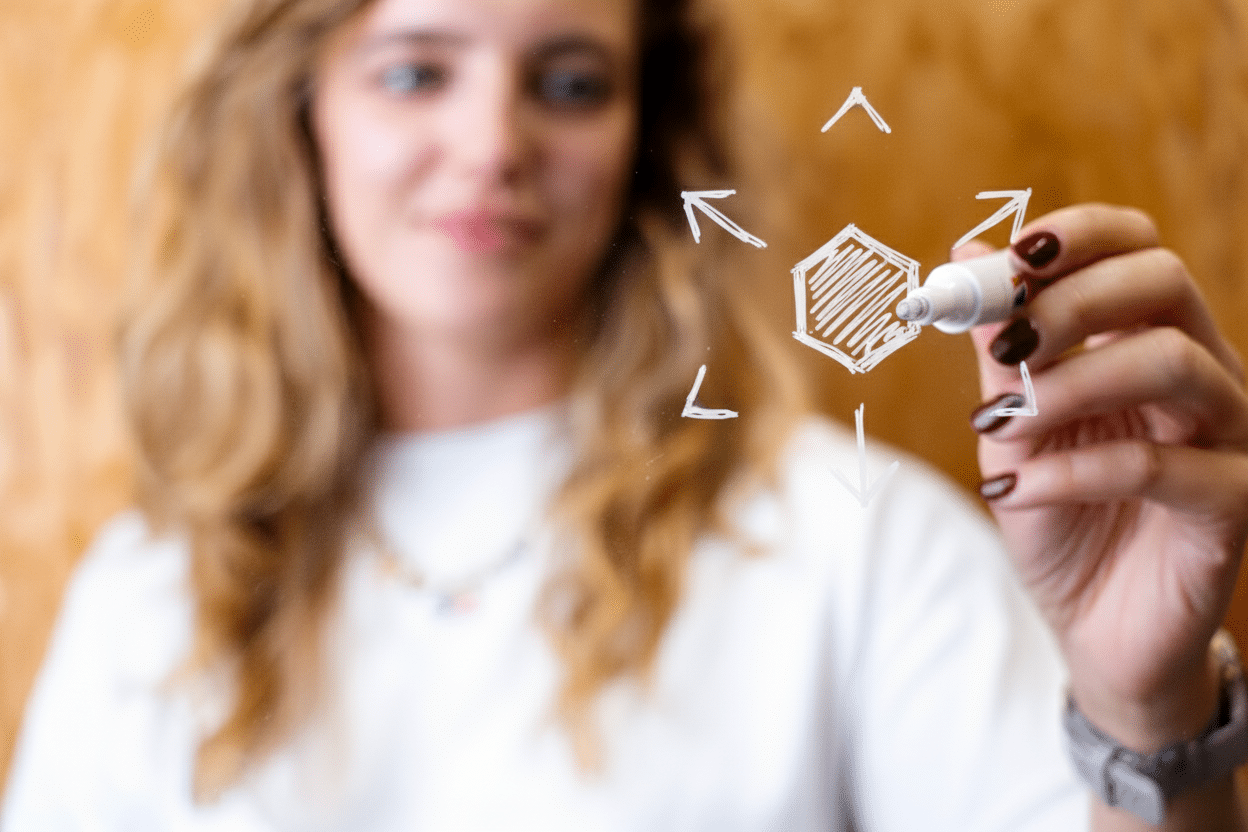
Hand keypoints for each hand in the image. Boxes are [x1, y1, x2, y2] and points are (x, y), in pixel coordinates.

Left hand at [966, 204, 1247, 749]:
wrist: (1092, 628)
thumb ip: (998, 349)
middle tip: (1005, 342)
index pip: (1137, 248)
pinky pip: (1158, 464)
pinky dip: (1071, 470)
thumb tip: (964, 252)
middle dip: (1071, 299)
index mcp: (1146, 339)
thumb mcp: (1011, 427)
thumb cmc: (1055, 515)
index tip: (1007, 258)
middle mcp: (1201, 374)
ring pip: (1171, 362)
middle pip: (1163, 283)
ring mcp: (1227, 436)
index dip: (1077, 236)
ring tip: (1000, 423)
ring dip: (1067, 383)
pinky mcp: (1230, 504)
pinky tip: (1013, 490)